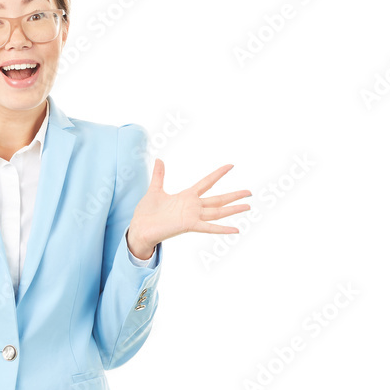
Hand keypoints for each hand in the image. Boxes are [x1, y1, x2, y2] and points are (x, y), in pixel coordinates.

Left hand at [127, 160, 251, 255]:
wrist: (139, 228)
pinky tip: (236, 229)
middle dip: (234, 195)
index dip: (218, 174)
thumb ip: (159, 175)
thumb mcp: (154, 190)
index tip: (231, 165)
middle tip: (250, 192)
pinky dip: (222, 229)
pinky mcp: (189, 225)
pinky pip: (209, 227)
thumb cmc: (147, 212)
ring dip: (233, 209)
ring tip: (248, 206)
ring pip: (218, 212)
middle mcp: (193, 206)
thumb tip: (160, 160)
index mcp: (186, 196)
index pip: (207, 182)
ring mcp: (192, 216)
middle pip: (218, 199)